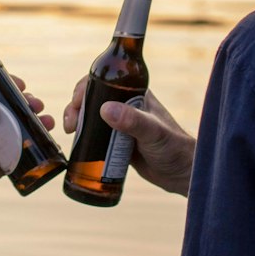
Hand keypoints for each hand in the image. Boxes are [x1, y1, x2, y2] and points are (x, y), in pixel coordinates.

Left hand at [0, 78, 52, 201]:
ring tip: (46, 121)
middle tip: (36, 104)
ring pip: (14, 131)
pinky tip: (41, 142)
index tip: (20, 85)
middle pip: (5, 111)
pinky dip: (29, 148)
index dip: (4, 87)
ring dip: (31, 124)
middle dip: (23, 105)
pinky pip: (14, 155)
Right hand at [61, 79, 195, 196]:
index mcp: (135, 94)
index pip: (103, 81)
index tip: (75, 104)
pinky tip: (77, 145)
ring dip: (78, 121)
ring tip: (72, 134)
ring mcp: (122, 124)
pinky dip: (85, 137)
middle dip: (76, 107)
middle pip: (93, 98)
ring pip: (92, 116)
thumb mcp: (152, 132)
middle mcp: (127, 105)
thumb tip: (105, 109)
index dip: (85, 88)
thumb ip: (132, 121)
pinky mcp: (119, 141)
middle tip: (70, 125)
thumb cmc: (174, 148)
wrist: (183, 174)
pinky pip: (97, 135)